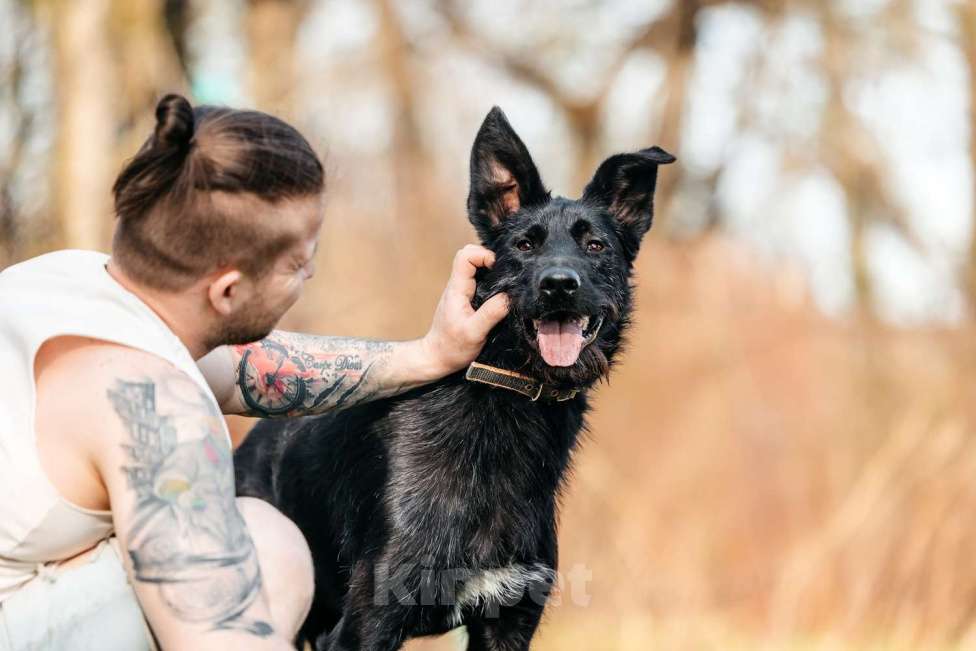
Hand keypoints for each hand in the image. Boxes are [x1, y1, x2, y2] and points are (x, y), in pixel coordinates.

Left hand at [418, 244, 509, 377]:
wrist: (437, 358)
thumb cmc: (452, 348)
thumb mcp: (474, 333)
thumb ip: (491, 313)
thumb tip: (509, 296)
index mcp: (457, 289)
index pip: (466, 256)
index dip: (484, 255)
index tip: (499, 268)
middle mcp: (458, 286)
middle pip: (470, 255)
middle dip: (489, 258)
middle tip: (504, 273)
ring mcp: (461, 292)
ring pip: (475, 267)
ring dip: (491, 270)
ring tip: (505, 283)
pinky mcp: (466, 300)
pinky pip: (478, 281)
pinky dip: (490, 281)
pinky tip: (500, 294)